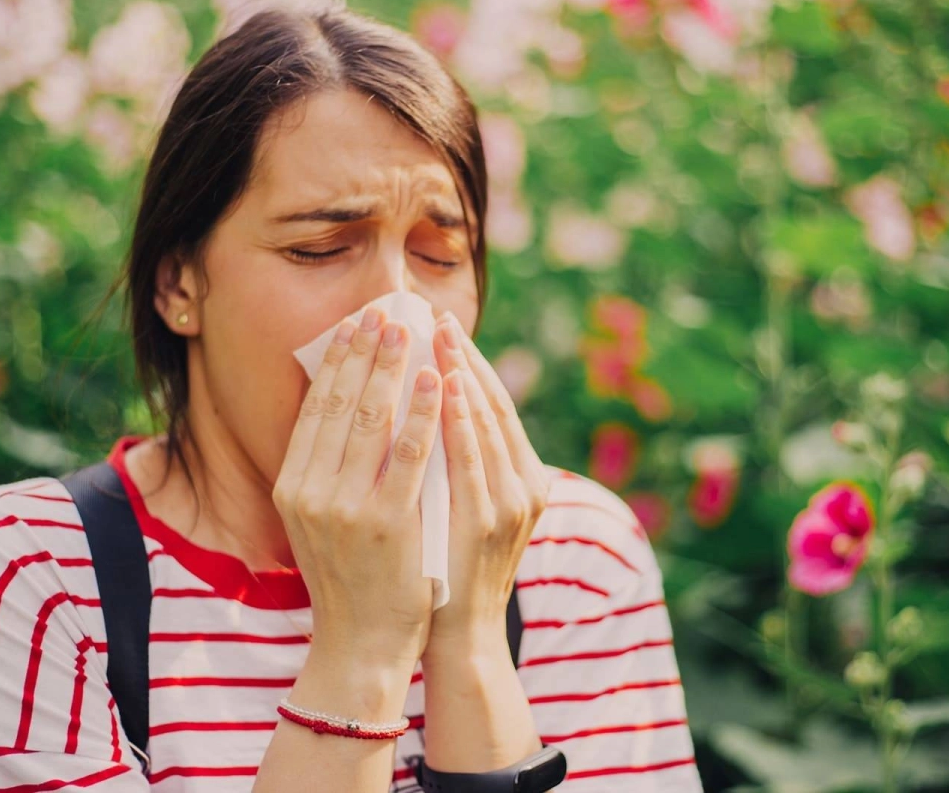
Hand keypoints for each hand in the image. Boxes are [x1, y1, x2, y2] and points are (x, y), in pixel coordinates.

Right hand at [272, 306, 442, 665]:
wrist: (362, 642)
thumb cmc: (350, 576)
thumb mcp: (319, 519)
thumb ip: (326, 469)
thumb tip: (345, 403)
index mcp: (291, 486)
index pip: (313, 408)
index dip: (336, 361)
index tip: (355, 324)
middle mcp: (310, 492)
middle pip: (339, 403)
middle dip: (365, 352)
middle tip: (387, 312)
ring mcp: (347, 507)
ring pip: (372, 420)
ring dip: (393, 369)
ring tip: (413, 331)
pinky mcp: (388, 523)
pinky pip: (411, 456)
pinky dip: (424, 414)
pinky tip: (438, 382)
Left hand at [425, 311, 552, 656]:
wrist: (454, 635)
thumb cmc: (446, 566)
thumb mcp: (460, 506)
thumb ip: (454, 461)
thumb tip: (423, 403)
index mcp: (522, 478)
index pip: (494, 405)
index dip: (469, 362)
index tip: (440, 325)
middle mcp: (525, 485)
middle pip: (493, 405)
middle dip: (463, 357)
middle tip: (434, 315)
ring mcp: (510, 503)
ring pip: (487, 424)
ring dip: (462, 375)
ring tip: (438, 336)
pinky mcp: (487, 521)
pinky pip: (472, 458)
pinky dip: (460, 418)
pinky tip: (442, 386)